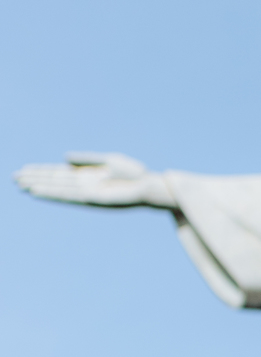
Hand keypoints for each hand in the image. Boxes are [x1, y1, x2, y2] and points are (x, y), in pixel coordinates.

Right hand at [13, 152, 174, 207]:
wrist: (149, 185)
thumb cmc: (134, 174)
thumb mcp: (108, 161)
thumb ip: (86, 159)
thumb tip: (63, 157)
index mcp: (86, 176)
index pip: (58, 174)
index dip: (41, 172)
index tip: (24, 170)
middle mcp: (83, 185)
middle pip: (54, 181)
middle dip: (35, 179)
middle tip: (14, 178)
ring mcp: (86, 192)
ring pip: (57, 189)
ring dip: (39, 186)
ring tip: (21, 184)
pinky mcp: (92, 199)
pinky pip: (68, 195)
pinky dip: (52, 193)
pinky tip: (39, 190)